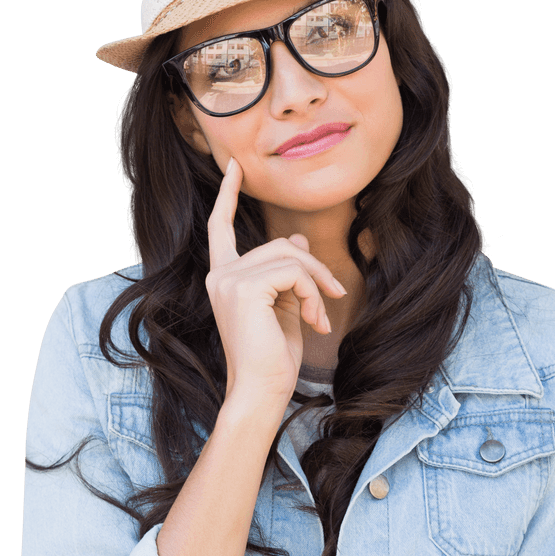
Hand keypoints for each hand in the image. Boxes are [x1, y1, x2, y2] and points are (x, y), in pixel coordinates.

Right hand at [206, 157, 346, 401]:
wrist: (262, 389)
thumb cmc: (273, 356)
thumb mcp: (286, 306)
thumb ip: (288, 272)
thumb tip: (298, 240)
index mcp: (224, 277)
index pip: (219, 227)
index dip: (227, 195)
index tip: (234, 166)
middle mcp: (220, 275)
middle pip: (278, 245)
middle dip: (314, 269)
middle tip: (334, 298)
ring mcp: (228, 280)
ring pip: (290, 256)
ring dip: (317, 283)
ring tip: (323, 316)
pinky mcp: (244, 288)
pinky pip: (293, 271)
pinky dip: (313, 292)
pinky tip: (315, 320)